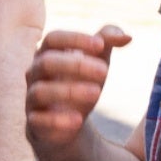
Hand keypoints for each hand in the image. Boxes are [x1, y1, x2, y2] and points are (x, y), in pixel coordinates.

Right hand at [27, 25, 131, 160]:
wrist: (68, 123)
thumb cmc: (81, 83)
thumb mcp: (97, 61)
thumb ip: (108, 43)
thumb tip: (128, 37)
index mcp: (47, 53)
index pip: (53, 39)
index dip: (75, 39)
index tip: (100, 45)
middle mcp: (35, 74)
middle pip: (46, 62)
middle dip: (75, 65)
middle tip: (105, 71)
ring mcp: (32, 99)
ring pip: (40, 91)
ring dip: (68, 91)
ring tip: (97, 93)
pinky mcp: (34, 123)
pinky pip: (38, 120)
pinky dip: (57, 120)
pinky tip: (78, 120)